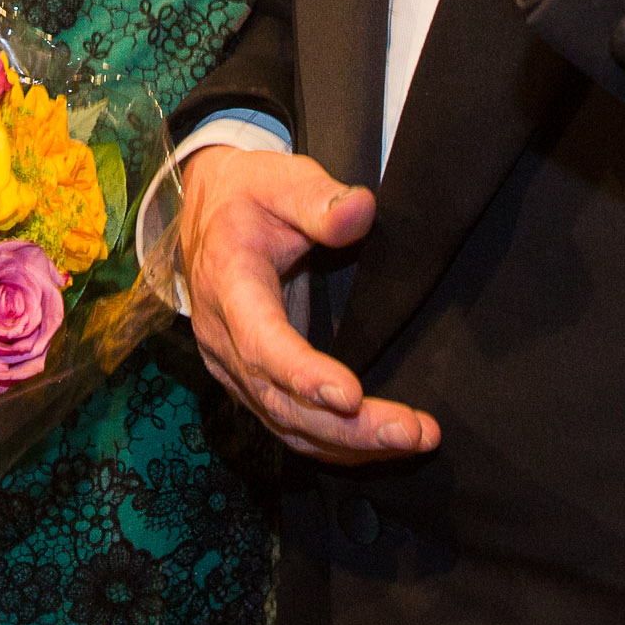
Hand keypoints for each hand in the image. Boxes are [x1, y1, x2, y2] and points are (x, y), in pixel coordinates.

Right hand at [174, 146, 439, 465]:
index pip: (261, 342)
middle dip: (348, 427)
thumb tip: (360, 212)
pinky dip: (335, 444)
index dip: (303, 374)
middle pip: (281, 402)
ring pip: (287, 425)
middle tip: (412, 431)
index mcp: (228, 286)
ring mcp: (232, 368)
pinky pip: (289, 426)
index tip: (351, 396)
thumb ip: (318, 198)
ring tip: (415, 439)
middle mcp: (223, 339)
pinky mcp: (250, 382)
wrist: (210, 213)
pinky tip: (382, 446)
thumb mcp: (279, 179)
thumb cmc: (250, 194)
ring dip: (350, 443)